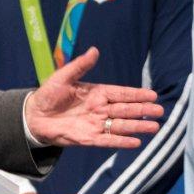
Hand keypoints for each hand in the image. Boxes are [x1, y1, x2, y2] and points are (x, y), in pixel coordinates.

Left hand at [25, 47, 161, 148]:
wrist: (33, 116)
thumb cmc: (48, 94)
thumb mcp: (63, 77)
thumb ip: (80, 65)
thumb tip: (94, 50)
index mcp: (97, 93)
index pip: (122, 93)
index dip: (137, 94)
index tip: (153, 95)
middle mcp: (100, 109)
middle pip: (126, 110)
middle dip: (143, 111)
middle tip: (160, 112)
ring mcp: (95, 124)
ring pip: (121, 126)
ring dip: (137, 127)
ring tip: (154, 127)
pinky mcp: (88, 138)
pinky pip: (108, 140)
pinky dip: (121, 141)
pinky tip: (135, 142)